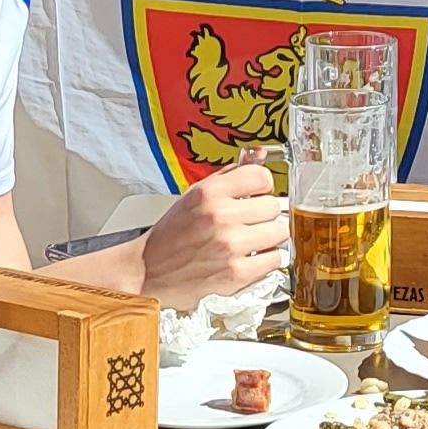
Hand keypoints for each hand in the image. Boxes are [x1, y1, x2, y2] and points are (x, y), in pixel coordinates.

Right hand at [140, 162, 289, 306]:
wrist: (148, 271)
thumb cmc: (171, 235)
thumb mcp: (194, 195)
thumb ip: (229, 176)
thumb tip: (259, 155)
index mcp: (209, 192)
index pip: (261, 176)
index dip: (262, 186)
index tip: (257, 194)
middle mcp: (220, 216)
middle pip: (273, 206)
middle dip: (265, 213)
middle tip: (251, 221)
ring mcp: (230, 245)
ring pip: (279, 232)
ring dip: (269, 237)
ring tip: (251, 240)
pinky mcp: (236, 273)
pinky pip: (274, 259)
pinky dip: (267, 259)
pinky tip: (251, 257)